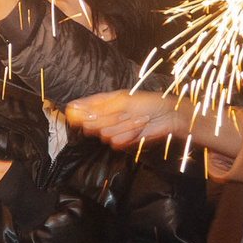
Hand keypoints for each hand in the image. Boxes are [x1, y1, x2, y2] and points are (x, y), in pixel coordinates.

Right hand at [64, 90, 190, 148]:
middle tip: (122, 114)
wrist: (168, 117)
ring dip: (121, 127)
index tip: (81, 115)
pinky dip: (128, 136)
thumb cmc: (148, 103)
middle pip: (89, 124)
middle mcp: (104, 117)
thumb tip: (74, 108)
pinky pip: (115, 142)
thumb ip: (97, 107)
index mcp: (101, 103)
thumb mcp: (122, 100)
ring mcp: (112, 129)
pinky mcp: (121, 141)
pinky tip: (137, 130)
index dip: (78, 113)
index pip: (79, 109)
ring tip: (135, 120)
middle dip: (107, 120)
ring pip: (103, 134)